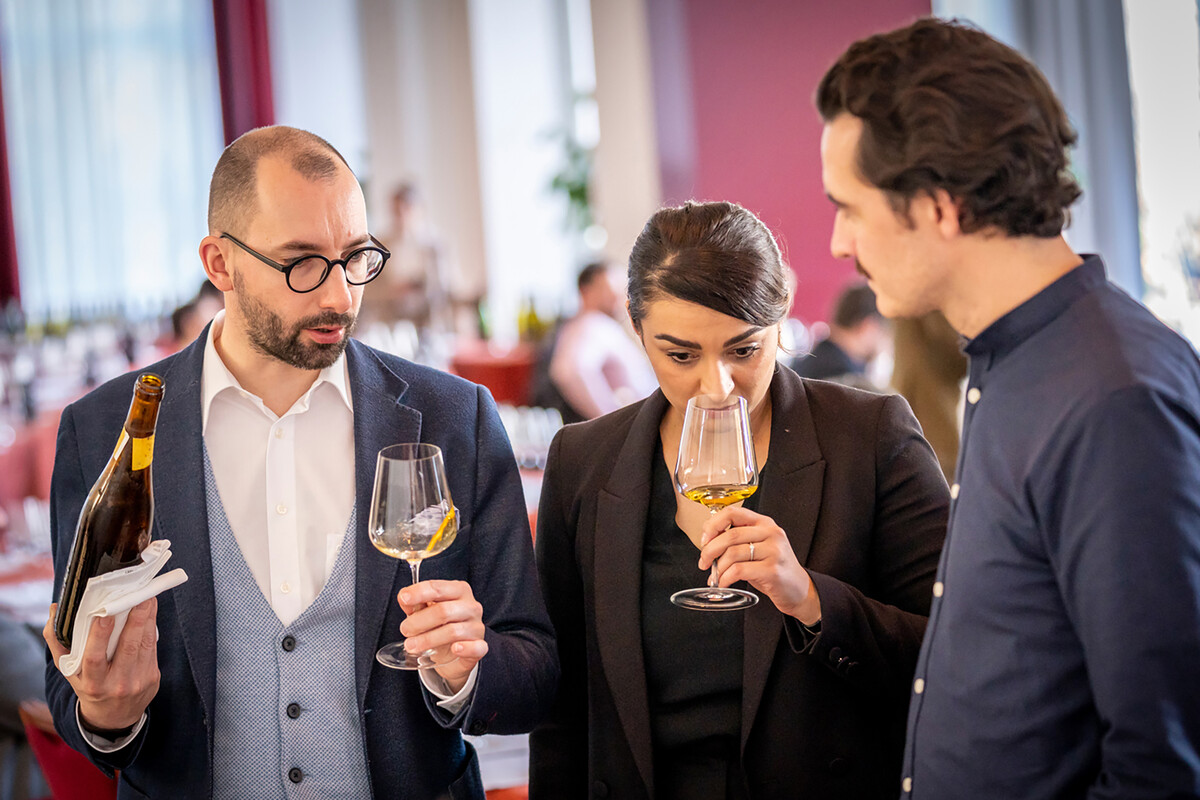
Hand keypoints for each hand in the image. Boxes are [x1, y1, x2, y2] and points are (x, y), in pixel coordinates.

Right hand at [42, 599, 160, 732]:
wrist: (114, 717)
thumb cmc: (88, 686)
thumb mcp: (69, 671)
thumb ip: (57, 641)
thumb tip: (54, 609)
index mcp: (92, 684)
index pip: (94, 658)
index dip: (99, 636)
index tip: (104, 614)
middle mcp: (116, 684)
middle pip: (127, 648)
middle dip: (135, 620)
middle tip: (139, 596)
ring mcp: (138, 682)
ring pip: (144, 645)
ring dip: (148, 619)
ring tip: (147, 598)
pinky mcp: (153, 677)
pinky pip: (152, 649)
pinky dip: (151, 629)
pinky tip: (150, 614)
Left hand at [397, 580, 487, 692]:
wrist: (453, 651)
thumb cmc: (439, 625)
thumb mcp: (425, 611)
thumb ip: (414, 603)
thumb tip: (404, 598)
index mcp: (459, 591)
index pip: (438, 588)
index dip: (419, 592)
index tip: (404, 598)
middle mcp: (471, 606)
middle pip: (443, 611)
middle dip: (418, 621)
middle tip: (405, 630)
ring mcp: (477, 627)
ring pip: (453, 631)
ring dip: (427, 639)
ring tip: (411, 645)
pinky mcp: (480, 647)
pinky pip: (476, 647)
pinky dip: (465, 648)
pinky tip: (454, 649)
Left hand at [698, 506, 820, 623]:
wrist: (798, 589)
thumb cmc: (773, 568)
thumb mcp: (758, 547)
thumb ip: (737, 540)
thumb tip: (707, 544)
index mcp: (764, 523)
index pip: (732, 512)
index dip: (713, 525)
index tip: (704, 540)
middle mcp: (771, 533)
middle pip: (730, 535)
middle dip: (710, 550)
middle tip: (704, 562)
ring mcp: (774, 551)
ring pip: (733, 553)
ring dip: (718, 567)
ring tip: (715, 576)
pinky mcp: (773, 570)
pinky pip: (740, 570)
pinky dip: (726, 578)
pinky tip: (724, 583)